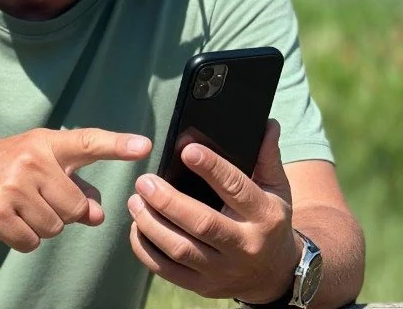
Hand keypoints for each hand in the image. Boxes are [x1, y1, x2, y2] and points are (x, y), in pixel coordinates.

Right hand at [0, 127, 151, 251]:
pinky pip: (31, 242)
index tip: (144, 147)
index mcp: (43, 144)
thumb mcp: (34, 166)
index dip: (117, 145)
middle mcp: (30, 162)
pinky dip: (21, 239)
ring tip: (15, 208)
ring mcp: (13, 188)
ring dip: (38, 227)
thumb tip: (97, 214)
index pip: (86, 143)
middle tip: (32, 199)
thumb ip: (72, 186)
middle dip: (60, 212)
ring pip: (55, 228)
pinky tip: (3, 221)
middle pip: (76, 208)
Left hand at [127, 119, 302, 303]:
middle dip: (168, 200)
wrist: (275, 274)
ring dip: (151, 223)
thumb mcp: (276, 190)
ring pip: (180, 248)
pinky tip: (136, 226)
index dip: (212, 169)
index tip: (187, 150)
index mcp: (265, 217)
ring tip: (134, 200)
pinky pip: (167, 269)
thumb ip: (266, 157)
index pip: (237, 189)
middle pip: (202, 224)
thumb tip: (267, 124)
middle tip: (144, 181)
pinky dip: (145, 248)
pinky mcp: (203, 286)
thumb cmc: (269, 221)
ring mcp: (223, 270)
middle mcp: (245, 246)